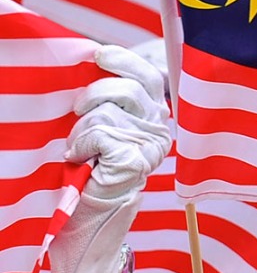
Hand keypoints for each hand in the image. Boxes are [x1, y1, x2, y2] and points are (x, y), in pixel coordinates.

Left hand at [49, 46, 171, 272]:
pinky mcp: (134, 157)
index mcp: (158, 115)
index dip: (124, 60)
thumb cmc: (92, 169)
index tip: (99, 54)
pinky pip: (97, 131)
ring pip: (107, 108)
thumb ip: (114, 97)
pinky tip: (81, 160)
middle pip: (129, 86)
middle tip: (78, 111)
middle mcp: (161, 127)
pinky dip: (79, 143)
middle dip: (94, 93)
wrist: (90, 218)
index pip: (150, 74)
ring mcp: (150, 143)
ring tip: (81, 147)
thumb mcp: (109, 124)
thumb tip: (98, 56)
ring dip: (82, 126)